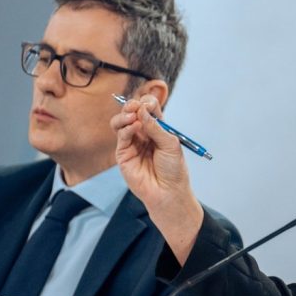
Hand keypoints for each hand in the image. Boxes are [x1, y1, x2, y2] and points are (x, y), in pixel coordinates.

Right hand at [111, 95, 202, 262]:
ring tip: (133, 115)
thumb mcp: (171, 144)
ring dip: (125, 115)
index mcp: (157, 129)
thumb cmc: (173, 170)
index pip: (149, 110)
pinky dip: (127, 128)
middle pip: (132, 113)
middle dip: (133, 105)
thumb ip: (156, 127)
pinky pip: (121, 136)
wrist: (168, 192)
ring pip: (121, 122)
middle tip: (137, 105)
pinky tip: (134, 127)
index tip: (150, 104)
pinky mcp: (123, 154)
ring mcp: (132, 143)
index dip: (148, 103)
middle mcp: (143, 134)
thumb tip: (143, 111)